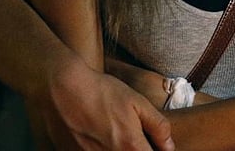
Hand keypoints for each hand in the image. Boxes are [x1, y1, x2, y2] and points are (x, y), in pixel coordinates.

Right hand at [36, 58, 173, 149]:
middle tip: (136, 138)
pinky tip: (101, 136)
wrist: (64, 89)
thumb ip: (158, 126)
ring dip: (120, 149)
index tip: (153, 145)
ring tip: (117, 134)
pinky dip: (102, 149)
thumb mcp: (137, 102)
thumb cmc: (103, 91)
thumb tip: (170, 147)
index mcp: (130, 146)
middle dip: (137, 150)